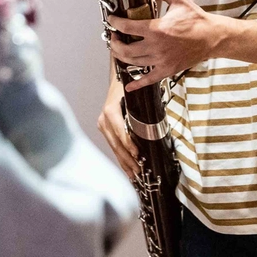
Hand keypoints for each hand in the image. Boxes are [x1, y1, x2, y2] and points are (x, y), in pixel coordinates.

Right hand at [96, 64, 137, 179]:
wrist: (117, 82)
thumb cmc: (128, 87)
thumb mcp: (134, 95)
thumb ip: (141, 109)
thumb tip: (153, 126)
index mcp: (110, 112)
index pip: (120, 132)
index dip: (129, 145)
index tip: (138, 155)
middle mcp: (104, 121)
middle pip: (117, 144)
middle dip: (129, 159)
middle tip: (140, 171)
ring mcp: (103, 126)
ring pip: (115, 148)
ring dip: (125, 162)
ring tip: (135, 175)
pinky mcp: (105, 131)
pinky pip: (114, 147)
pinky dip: (122, 158)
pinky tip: (128, 170)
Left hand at [106, 0, 223, 90]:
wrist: (212, 38)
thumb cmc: (197, 20)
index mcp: (157, 29)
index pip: (127, 28)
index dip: (115, 23)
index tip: (112, 20)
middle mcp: (156, 47)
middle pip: (125, 49)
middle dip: (114, 43)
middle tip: (114, 37)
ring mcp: (161, 60)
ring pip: (133, 63)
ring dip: (121, 57)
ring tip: (119, 49)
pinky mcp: (167, 70)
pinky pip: (148, 79)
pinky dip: (137, 84)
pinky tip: (129, 86)